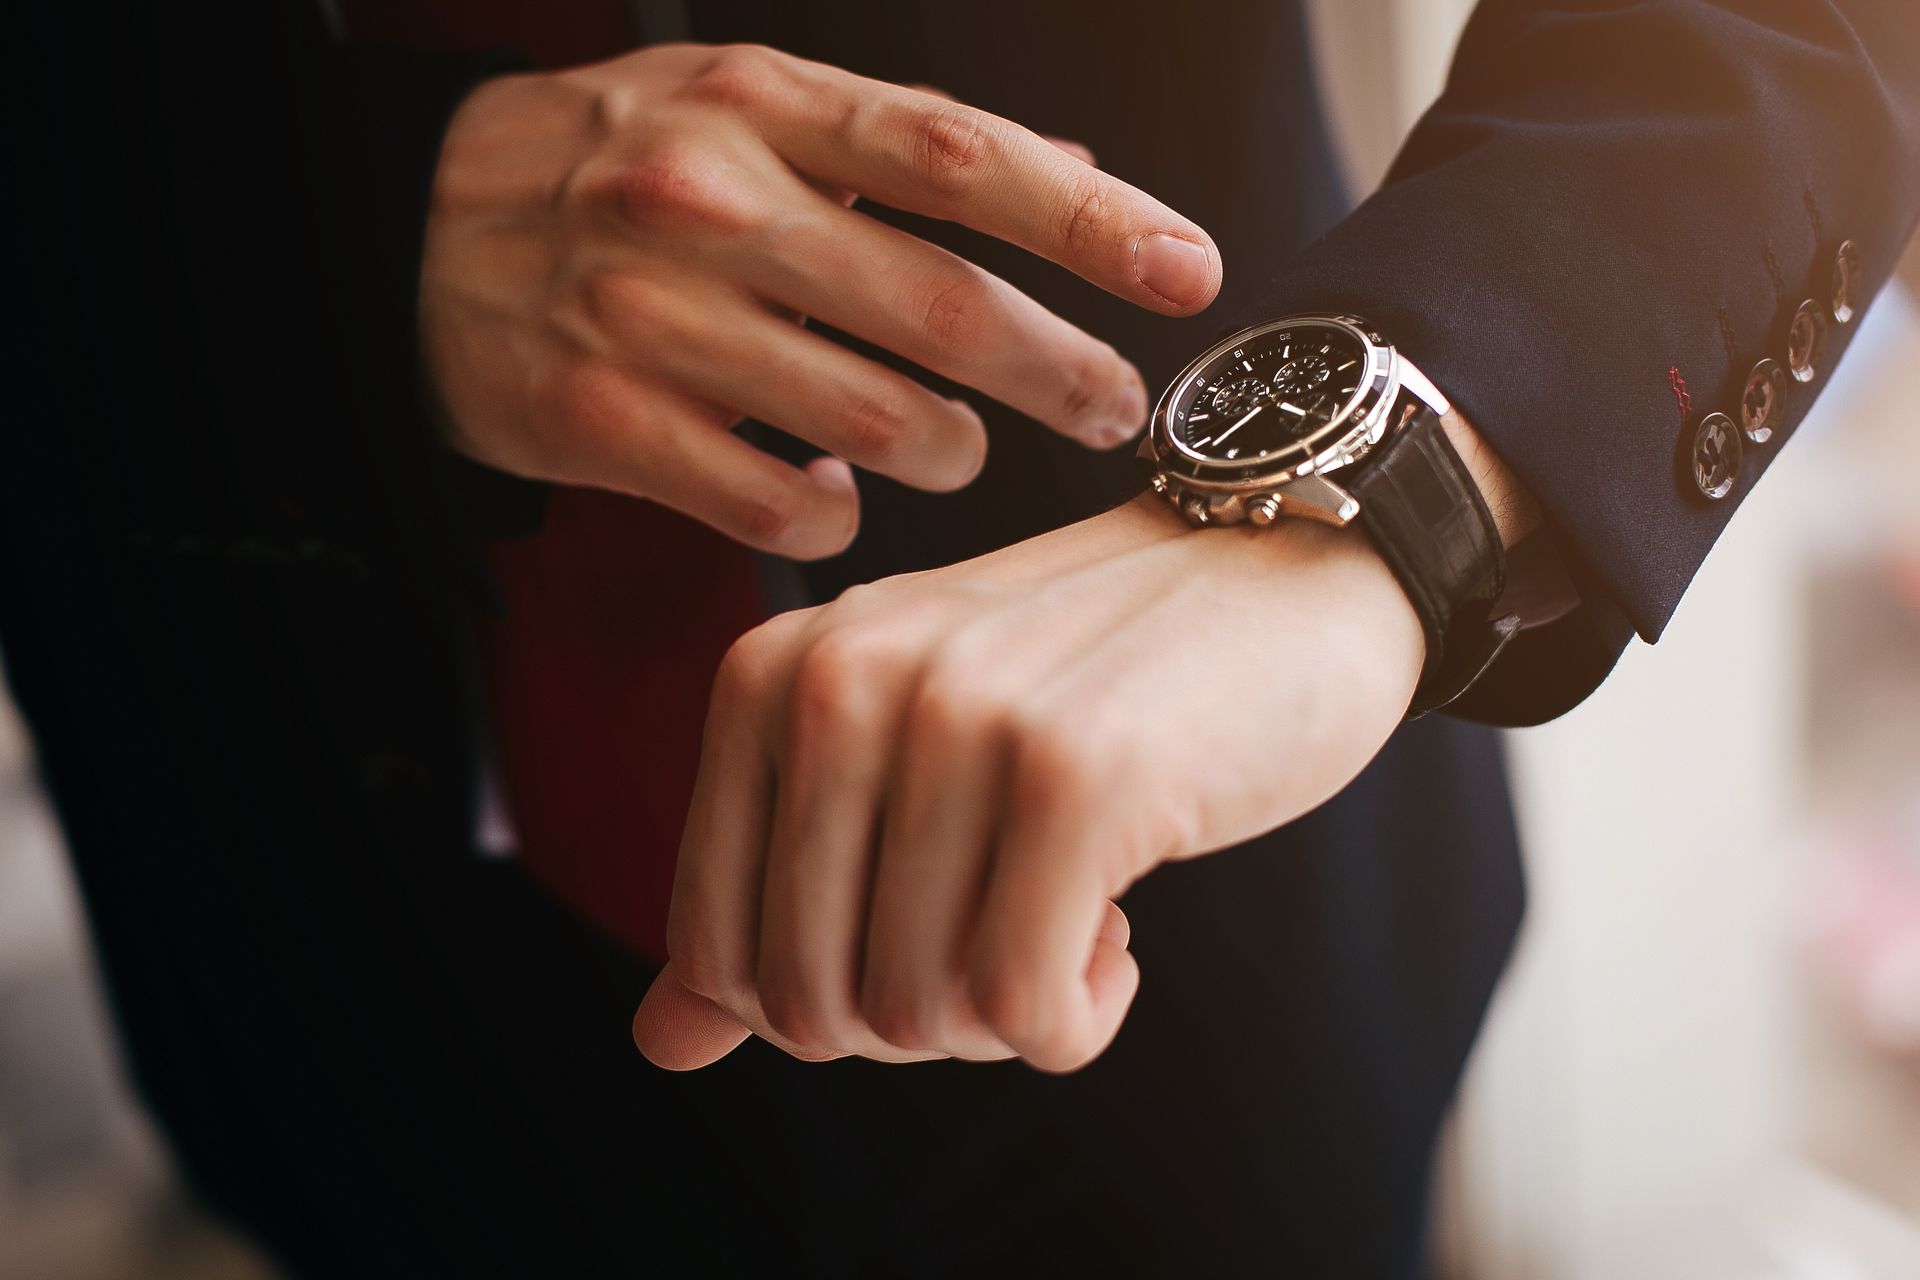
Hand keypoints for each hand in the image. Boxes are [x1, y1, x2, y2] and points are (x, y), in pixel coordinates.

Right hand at [421, 43, 1221, 558]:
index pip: (959, 156)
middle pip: (938, 304)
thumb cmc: (613, 166)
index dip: (1090, 220)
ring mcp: (644, 314)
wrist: (406, 235)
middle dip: (1059, 370)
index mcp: (758, 101)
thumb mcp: (746, 108)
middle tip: (1115, 408)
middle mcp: (706, 198)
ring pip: (869, 419)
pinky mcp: (596, 423)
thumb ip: (903, 146)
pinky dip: (831, 510)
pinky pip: (768, 500)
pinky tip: (841, 496)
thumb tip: (1078, 172)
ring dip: (952, 451)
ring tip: (965, 450)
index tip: (1192, 273)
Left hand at [631, 491, 1429, 1071]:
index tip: (926, 943)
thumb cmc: (1090, 682)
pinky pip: (1022, 1011)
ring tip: (1076, 918)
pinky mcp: (1078, 772)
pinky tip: (1119, 941)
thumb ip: (779, 893)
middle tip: (1011, 942)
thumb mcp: (910, 759)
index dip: (826, 1008)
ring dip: (1008, 1019)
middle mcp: (843, 680)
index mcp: (775, 673)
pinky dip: (1076, 1024)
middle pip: (813, 1004)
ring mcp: (959, 717)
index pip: (720, 957)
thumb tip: (661, 1049)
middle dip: (921, 1026)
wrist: (1291, 571)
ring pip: (917, 1015)